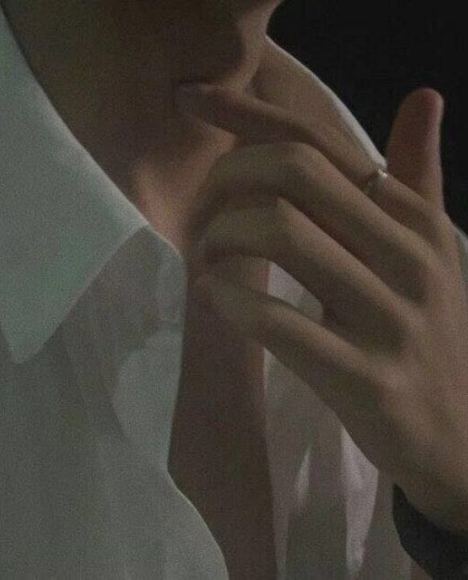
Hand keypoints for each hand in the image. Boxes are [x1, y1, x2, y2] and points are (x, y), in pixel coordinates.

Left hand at [175, 82, 467, 534]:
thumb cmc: (430, 336)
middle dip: (227, 179)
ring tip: (207, 258)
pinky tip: (215, 297)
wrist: (458, 436)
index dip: (246, 113)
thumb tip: (424, 97)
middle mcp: (409, 254)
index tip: (190, 100)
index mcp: (413, 217)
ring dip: (221, 238)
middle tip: (202, 212)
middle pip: (296, 172)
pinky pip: (277, 320)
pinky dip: (229, 299)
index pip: (319, 140)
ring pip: (281, 232)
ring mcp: (390, 317)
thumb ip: (419, 177)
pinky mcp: (364, 377)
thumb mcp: (432, 249)